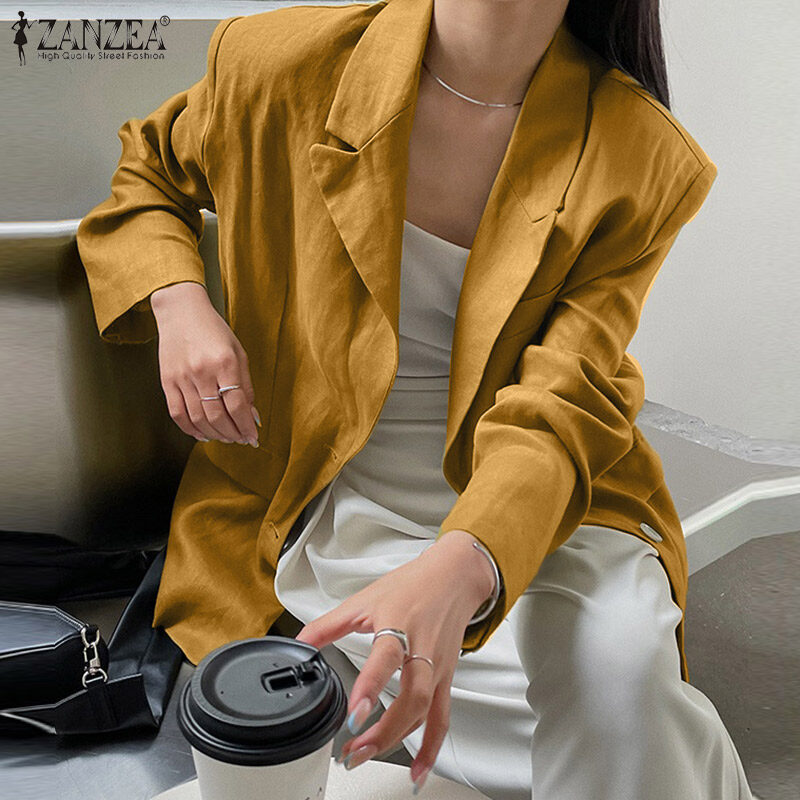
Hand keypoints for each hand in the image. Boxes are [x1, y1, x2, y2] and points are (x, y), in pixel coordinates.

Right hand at [150, 281, 260, 445]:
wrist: (180, 311)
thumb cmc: (214, 331)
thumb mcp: (238, 352)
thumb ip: (246, 384)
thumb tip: (252, 415)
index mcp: (225, 362)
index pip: (237, 405)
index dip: (246, 425)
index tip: (253, 437)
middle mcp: (202, 372)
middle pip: (218, 416)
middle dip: (233, 433)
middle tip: (241, 440)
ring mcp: (182, 378)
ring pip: (198, 419)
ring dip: (215, 435)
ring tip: (227, 438)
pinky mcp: (166, 382)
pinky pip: (177, 414)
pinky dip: (191, 430)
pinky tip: (203, 435)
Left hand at [294, 530, 495, 790]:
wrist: (454, 576)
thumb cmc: (412, 585)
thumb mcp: (364, 599)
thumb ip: (329, 625)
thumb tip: (300, 642)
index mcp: (399, 626)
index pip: (386, 659)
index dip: (371, 687)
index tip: (355, 714)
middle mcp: (422, 650)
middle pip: (410, 697)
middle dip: (382, 730)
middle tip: (353, 750)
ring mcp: (437, 667)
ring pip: (424, 712)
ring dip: (397, 741)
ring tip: (366, 757)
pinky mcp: (446, 678)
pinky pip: (441, 718)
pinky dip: (431, 748)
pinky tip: (418, 771)